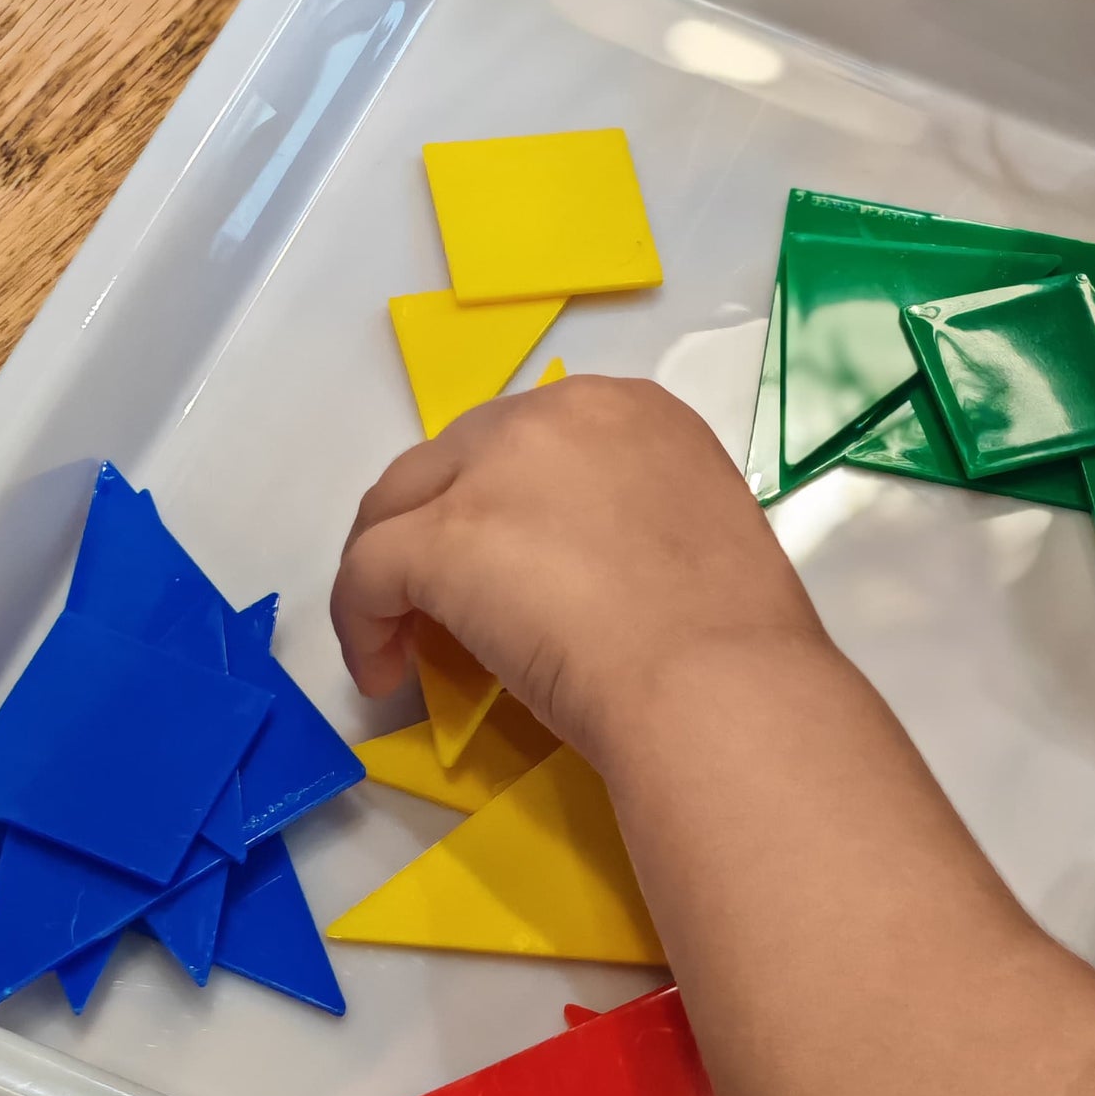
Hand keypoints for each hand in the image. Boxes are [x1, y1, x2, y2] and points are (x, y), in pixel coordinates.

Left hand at [330, 376, 825, 756]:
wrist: (717, 683)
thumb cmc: (733, 636)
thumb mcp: (695, 532)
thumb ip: (632, 518)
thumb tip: (584, 569)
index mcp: (635, 412)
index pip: (532, 440)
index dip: (506, 501)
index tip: (513, 561)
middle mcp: (559, 414)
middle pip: (456, 458)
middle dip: (441, 524)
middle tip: (449, 602)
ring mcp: (493, 471)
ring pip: (399, 503)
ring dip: (390, 565)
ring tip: (405, 636)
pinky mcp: (441, 538)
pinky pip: (366, 572)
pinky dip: (361, 622)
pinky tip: (382, 671)